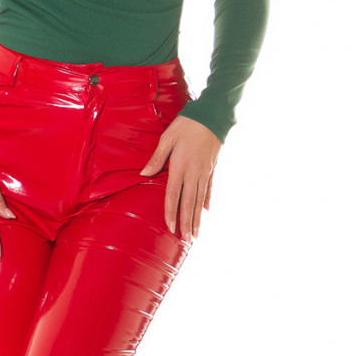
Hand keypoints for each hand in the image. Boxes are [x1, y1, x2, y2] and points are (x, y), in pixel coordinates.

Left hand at [139, 116, 220, 240]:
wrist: (213, 116)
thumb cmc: (187, 124)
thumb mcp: (167, 138)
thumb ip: (157, 158)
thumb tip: (144, 174)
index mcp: (180, 167)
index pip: (173, 195)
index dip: (171, 212)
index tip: (170, 227)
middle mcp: (193, 173)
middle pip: (188, 203)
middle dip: (186, 222)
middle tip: (186, 239)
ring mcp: (204, 172)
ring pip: (200, 200)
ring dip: (197, 218)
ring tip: (196, 233)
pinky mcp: (211, 168)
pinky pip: (209, 189)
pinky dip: (207, 201)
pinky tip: (206, 212)